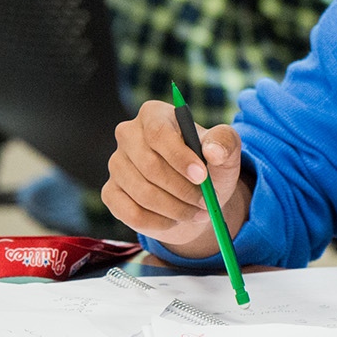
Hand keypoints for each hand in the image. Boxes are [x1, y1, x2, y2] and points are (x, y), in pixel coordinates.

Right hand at [101, 101, 251, 258]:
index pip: (158, 133)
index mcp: (154, 114)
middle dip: (183, 189)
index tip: (201, 176)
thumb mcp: (226, 151)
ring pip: (142, 193)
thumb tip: (213, 151)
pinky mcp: (110, 193)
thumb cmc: (211, 167)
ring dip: (176, 208)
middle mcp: (128, 135)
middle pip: (150, 165)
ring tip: (198, 212)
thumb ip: (225, 143)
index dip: (180, 157)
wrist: (196, 198)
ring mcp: (116, 164)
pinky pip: (132, 213)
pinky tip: (176, 220)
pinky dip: (160, 222)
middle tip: (206, 202)